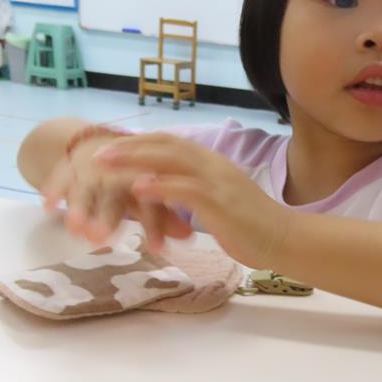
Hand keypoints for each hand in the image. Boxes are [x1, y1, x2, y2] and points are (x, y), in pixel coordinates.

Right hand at [41, 129, 191, 245]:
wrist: (98, 145)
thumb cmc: (130, 179)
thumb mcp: (148, 195)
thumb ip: (166, 217)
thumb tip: (190, 238)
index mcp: (143, 174)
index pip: (150, 199)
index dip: (154, 224)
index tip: (156, 249)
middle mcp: (116, 170)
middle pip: (114, 193)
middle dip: (108, 216)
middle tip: (103, 240)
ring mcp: (90, 168)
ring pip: (85, 187)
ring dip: (79, 207)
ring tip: (75, 230)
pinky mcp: (68, 166)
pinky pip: (59, 176)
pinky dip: (54, 188)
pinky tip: (47, 205)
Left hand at [94, 132, 290, 264]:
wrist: (285, 239)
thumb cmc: (252, 227)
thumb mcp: (219, 202)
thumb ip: (193, 192)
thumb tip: (166, 191)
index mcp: (213, 163)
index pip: (171, 142)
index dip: (140, 142)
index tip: (113, 147)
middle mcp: (213, 165)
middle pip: (165, 144)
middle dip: (129, 146)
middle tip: (97, 152)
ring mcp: (217, 181)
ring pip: (170, 160)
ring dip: (134, 159)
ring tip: (105, 164)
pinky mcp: (220, 203)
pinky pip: (185, 189)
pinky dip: (160, 186)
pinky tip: (138, 188)